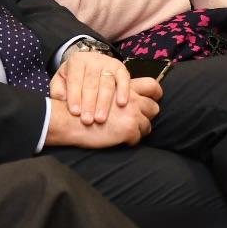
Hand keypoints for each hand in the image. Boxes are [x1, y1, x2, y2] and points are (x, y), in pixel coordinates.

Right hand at [46, 79, 160, 148]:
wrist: (71, 118)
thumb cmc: (82, 105)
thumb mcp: (101, 91)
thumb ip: (117, 92)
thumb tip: (129, 100)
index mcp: (127, 87)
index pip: (152, 85)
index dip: (155, 94)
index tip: (152, 100)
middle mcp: (133, 99)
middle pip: (154, 107)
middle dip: (148, 115)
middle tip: (138, 121)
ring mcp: (132, 114)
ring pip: (148, 125)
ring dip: (140, 130)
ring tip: (128, 132)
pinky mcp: (129, 129)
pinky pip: (137, 139)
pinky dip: (130, 141)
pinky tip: (120, 140)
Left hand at [50, 49, 129, 123]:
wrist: (89, 65)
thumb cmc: (73, 79)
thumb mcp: (61, 82)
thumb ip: (59, 91)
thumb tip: (62, 102)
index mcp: (76, 61)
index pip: (75, 79)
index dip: (75, 96)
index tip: (75, 112)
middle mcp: (93, 59)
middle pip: (91, 83)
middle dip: (89, 103)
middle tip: (87, 120)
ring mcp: (108, 63)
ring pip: (107, 83)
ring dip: (104, 102)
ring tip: (100, 119)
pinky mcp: (120, 68)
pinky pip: (123, 79)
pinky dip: (123, 91)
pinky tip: (121, 104)